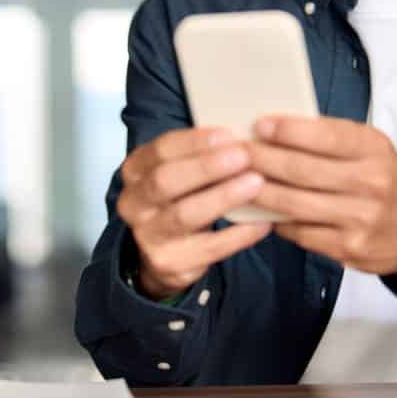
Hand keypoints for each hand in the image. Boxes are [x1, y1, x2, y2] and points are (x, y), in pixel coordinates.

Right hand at [116, 128, 272, 299]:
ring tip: (256, 183)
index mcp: (135, 171)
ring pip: (185, 215)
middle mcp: (134, 203)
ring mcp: (148, 236)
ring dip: (223, 196)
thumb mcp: (179, 172)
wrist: (161, 253)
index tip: (227, 134)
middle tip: (243, 156)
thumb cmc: (180, 199)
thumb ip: (199, 156)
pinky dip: (238, 234)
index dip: (193, 142)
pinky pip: (209, 248)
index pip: (159, 150)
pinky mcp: (169, 263)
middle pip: (166, 181)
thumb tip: (242, 137)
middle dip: (206, 167)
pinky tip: (262, 222)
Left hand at [245, 116, 396, 305]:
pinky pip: (300, 232)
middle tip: (233, 152)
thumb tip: (276, 127)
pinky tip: (257, 209)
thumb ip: (331, 137)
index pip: (325, 136)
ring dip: (259, 191)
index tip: (258, 124)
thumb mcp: (370, 148)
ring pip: (295, 204)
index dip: (288, 130)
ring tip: (232, 179)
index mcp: (373, 150)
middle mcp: (370, 184)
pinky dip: (275, 220)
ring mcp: (360, 219)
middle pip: (303, 170)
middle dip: (262, 159)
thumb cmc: (383, 179)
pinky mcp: (348, 248)